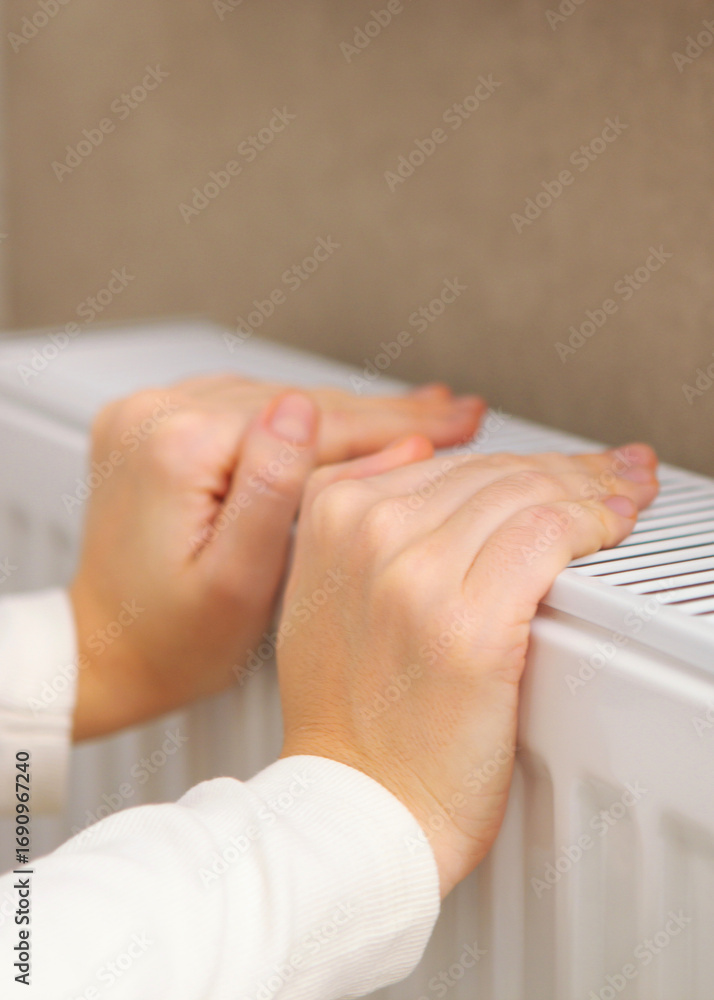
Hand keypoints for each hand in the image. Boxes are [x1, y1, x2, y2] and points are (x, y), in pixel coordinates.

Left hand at [70, 377, 483, 740]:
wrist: (105, 651)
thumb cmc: (170, 639)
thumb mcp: (237, 581)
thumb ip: (274, 489)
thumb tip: (306, 411)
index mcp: (177, 448)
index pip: (315, 422)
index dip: (395, 423)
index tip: (454, 420)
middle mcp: (154, 417)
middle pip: (298, 401)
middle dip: (381, 412)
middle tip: (452, 411)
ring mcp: (148, 416)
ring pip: (276, 398)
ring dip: (345, 411)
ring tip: (415, 416)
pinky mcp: (153, 427)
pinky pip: (244, 404)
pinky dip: (297, 415)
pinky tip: (341, 421)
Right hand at [277, 439, 658, 896]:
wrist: (360, 804)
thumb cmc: (348, 718)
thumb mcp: (319, 593)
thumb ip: (357, 516)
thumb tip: (418, 450)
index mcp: (334, 517)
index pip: (451, 462)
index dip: (520, 458)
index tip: (562, 464)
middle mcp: (371, 533)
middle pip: (495, 471)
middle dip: (568, 466)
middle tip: (613, 471)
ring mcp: (417, 574)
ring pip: (527, 492)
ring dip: (593, 486)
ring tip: (627, 491)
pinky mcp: (469, 623)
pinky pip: (548, 534)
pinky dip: (595, 519)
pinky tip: (616, 522)